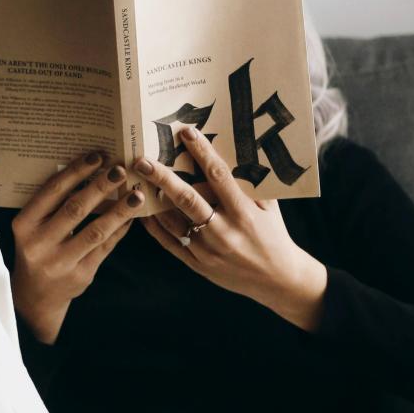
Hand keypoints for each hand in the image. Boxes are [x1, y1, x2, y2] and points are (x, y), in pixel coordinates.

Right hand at [11, 151, 143, 343]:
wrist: (34, 296)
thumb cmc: (37, 249)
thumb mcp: (33, 227)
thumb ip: (53, 204)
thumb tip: (90, 170)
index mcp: (24, 225)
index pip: (52, 192)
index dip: (76, 172)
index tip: (97, 155)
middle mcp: (39, 244)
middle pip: (75, 209)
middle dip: (101, 186)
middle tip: (121, 169)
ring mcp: (60, 263)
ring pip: (95, 231)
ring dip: (119, 210)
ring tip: (136, 195)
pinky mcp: (80, 276)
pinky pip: (105, 248)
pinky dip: (120, 230)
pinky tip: (131, 217)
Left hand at [134, 127, 327, 331]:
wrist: (277, 280)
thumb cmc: (274, 235)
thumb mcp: (270, 208)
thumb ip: (252, 184)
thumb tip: (235, 152)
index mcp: (244, 213)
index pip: (219, 176)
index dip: (202, 152)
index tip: (186, 133)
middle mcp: (224, 231)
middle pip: (187, 198)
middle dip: (162, 177)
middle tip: (142, 161)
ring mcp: (208, 250)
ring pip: (173, 221)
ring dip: (153, 201)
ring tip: (136, 182)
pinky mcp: (198, 264)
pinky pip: (170, 243)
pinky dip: (154, 227)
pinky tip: (143, 212)